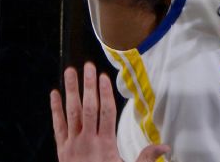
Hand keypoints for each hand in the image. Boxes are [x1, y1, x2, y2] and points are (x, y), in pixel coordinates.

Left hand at [51, 62, 169, 161]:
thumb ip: (146, 158)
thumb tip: (165, 147)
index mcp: (105, 145)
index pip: (105, 113)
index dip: (105, 94)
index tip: (104, 77)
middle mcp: (87, 141)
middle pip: (88, 108)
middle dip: (89, 86)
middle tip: (88, 66)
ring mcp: (72, 144)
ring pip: (71, 112)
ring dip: (71, 91)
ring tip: (70, 71)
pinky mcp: (62, 149)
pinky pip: (58, 125)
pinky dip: (55, 109)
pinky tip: (54, 93)